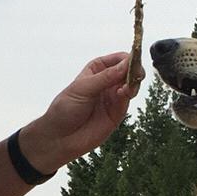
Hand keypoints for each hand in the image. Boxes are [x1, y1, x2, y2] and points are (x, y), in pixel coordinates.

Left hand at [20, 52, 135, 169]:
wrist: (60, 137)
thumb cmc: (65, 108)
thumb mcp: (83, 88)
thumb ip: (105, 77)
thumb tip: (127, 64)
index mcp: (97, 70)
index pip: (118, 59)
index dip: (127, 58)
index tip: (132, 60)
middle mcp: (108, 82)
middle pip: (129, 71)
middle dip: (134, 70)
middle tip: (137, 72)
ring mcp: (113, 97)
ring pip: (132, 85)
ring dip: (134, 83)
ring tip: (128, 85)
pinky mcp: (117, 113)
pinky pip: (128, 100)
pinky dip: (129, 94)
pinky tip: (124, 93)